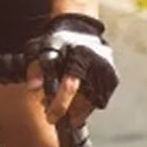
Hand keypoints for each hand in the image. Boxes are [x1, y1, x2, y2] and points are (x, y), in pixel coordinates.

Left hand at [30, 13, 118, 127]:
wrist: (80, 28)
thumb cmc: (59, 40)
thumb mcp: (41, 50)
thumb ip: (36, 70)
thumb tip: (33, 89)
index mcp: (78, 56)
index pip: (70, 87)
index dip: (60, 106)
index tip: (51, 118)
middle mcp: (96, 64)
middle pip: (83, 100)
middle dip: (67, 111)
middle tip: (53, 111)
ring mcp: (107, 72)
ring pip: (92, 104)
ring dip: (77, 110)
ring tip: (64, 104)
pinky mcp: (112, 78)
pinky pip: (99, 100)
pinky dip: (87, 104)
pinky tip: (76, 99)